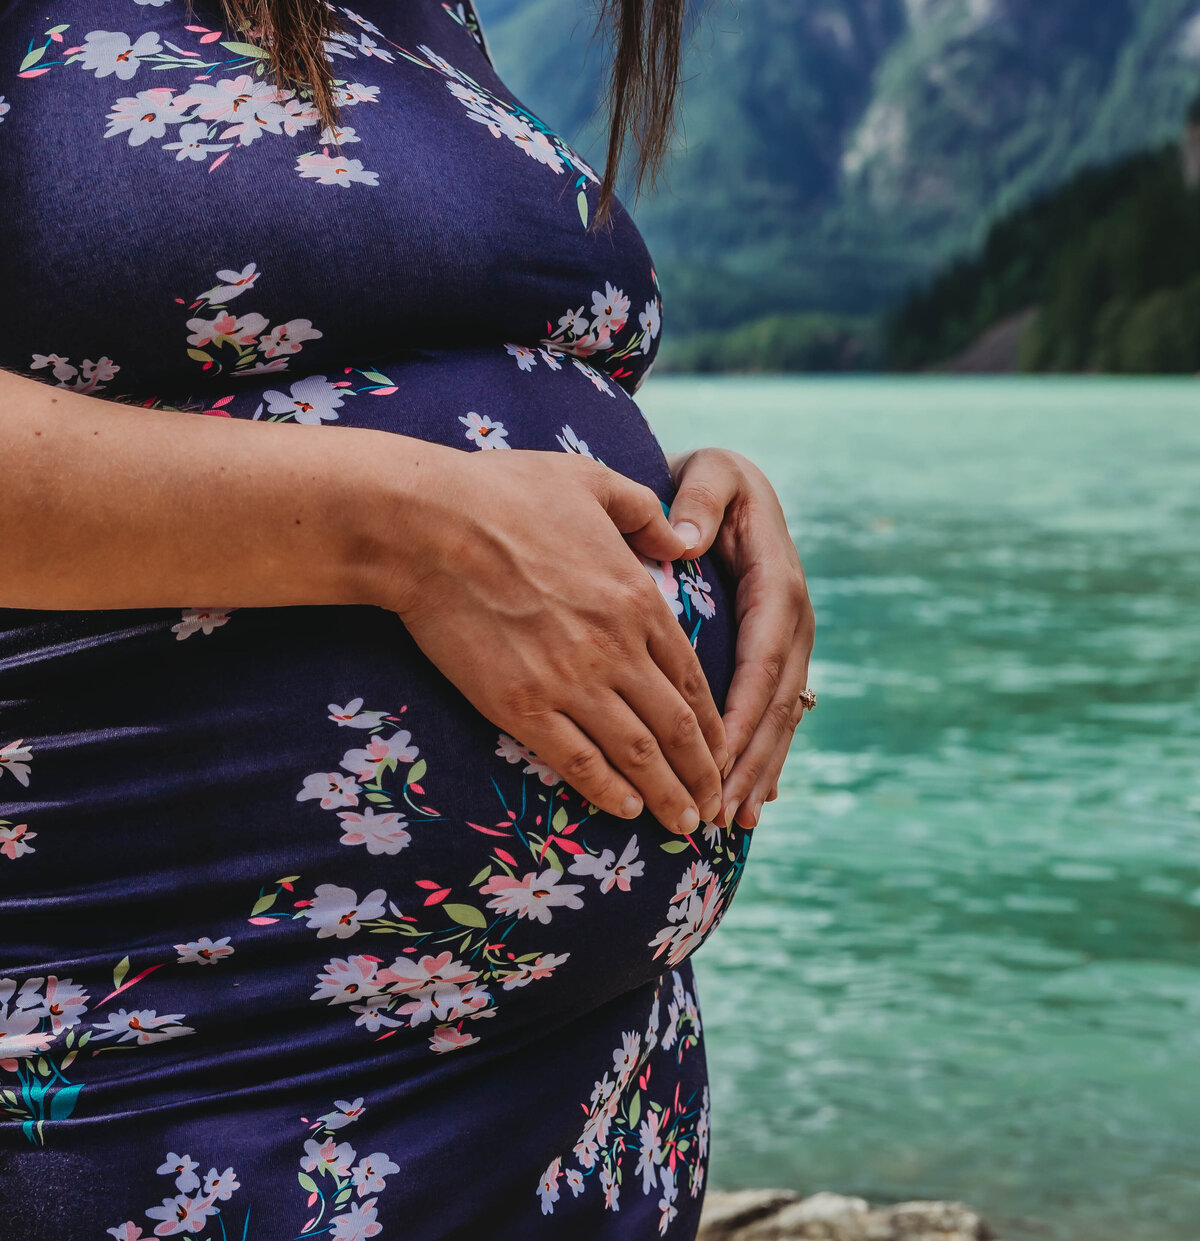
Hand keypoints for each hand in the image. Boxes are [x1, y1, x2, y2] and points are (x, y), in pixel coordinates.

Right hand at [379, 445, 728, 833]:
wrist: (428, 526)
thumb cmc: (503, 493)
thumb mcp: (590, 480)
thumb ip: (643, 510)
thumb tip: (679, 535)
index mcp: (637, 598)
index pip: (692, 678)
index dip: (713, 724)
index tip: (723, 751)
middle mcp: (615, 648)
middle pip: (675, 727)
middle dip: (701, 774)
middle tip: (714, 808)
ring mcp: (569, 682)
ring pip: (636, 754)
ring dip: (666, 796)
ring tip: (684, 826)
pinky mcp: (520, 706)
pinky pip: (577, 761)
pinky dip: (607, 791)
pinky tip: (626, 810)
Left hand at [667, 448, 814, 828]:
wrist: (734, 485)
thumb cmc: (714, 482)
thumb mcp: (710, 475)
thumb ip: (698, 503)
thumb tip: (681, 542)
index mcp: (776, 585)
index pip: (762, 660)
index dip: (741, 715)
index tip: (714, 761)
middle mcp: (792, 621)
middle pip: (775, 703)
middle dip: (749, 760)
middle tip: (719, 813)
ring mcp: (789, 643)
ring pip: (780, 717)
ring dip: (759, 771)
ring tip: (735, 823)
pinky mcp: (777, 655)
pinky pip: (776, 712)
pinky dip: (765, 756)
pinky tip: (754, 798)